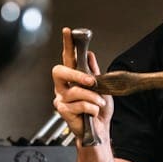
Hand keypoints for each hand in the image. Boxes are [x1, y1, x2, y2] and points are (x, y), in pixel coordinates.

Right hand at [51, 27, 113, 143]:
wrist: (100, 130)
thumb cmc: (99, 110)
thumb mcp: (102, 87)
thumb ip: (94, 72)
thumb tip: (90, 54)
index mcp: (72, 78)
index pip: (68, 58)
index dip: (67, 44)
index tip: (68, 31)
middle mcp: (63, 86)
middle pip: (60, 71)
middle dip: (76, 74)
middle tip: (91, 81)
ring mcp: (61, 99)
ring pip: (76, 91)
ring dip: (93, 97)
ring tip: (100, 103)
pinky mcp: (63, 111)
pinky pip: (80, 105)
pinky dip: (92, 108)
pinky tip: (93, 113)